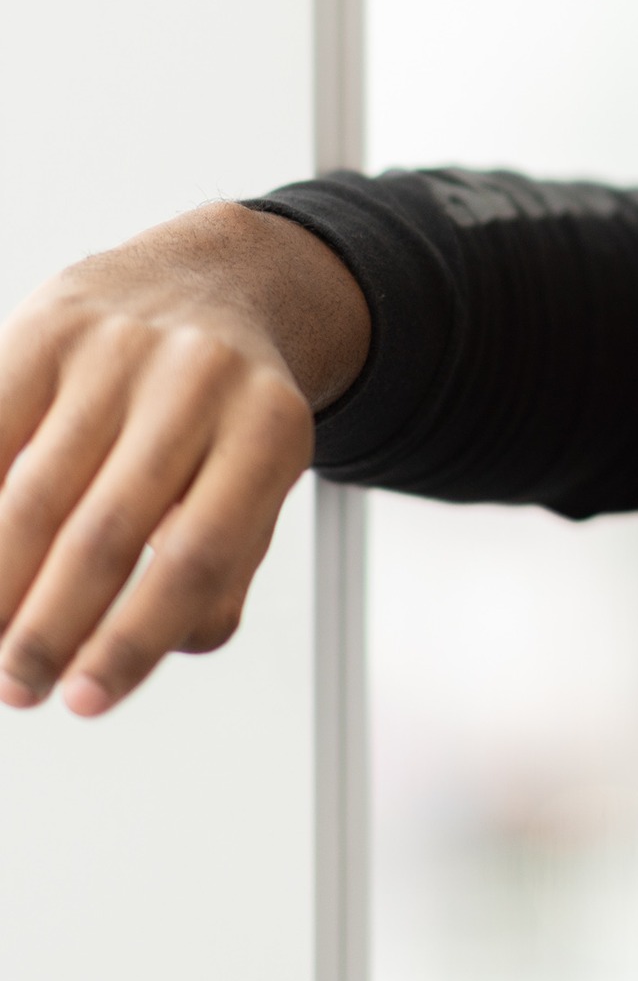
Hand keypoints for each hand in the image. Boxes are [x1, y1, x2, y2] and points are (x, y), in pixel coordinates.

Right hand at [0, 205, 369, 716]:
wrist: (208, 280)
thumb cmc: (227, 404)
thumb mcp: (259, 475)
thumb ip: (225, 562)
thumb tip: (161, 644)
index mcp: (270, 426)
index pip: (200, 556)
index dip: (136, 639)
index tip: (87, 700)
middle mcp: (200, 380)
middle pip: (107, 531)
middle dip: (50, 628)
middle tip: (20, 687)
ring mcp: (120, 351)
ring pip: (32, 495)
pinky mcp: (48, 328)